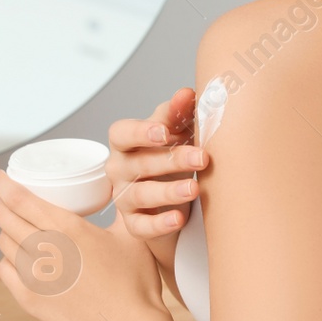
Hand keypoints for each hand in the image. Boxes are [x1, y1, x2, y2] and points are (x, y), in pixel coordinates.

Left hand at [0, 168, 170, 320]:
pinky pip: (6, 271)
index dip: (4, 184)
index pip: (20, 199)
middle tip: (5, 199)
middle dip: (1, 204)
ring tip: (13, 227)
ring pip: (4, 244)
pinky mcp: (30, 299)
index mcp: (67, 229)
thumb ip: (122, 211)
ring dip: (5, 231)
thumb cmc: (135, 284)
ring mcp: (34, 276)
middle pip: (5, 218)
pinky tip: (18, 258)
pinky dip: (9, 260)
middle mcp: (45, 249)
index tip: (0, 176)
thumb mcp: (131, 237)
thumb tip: (122, 191)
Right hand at [106, 88, 209, 275]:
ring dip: (168, 191)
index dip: (142, 132)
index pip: (122, 133)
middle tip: (202, 157)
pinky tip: (178, 219)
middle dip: (172, 159)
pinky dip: (160, 224)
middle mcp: (120, 169)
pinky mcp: (134, 224)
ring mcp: (124, 198)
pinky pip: (142, 226)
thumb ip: (178, 112)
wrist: (167, 201)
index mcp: (126, 143)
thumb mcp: (174, 133)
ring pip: (141, 195)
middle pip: (140, 163)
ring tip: (194, 189)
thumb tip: (186, 94)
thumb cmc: (167, 159)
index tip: (165, 131)